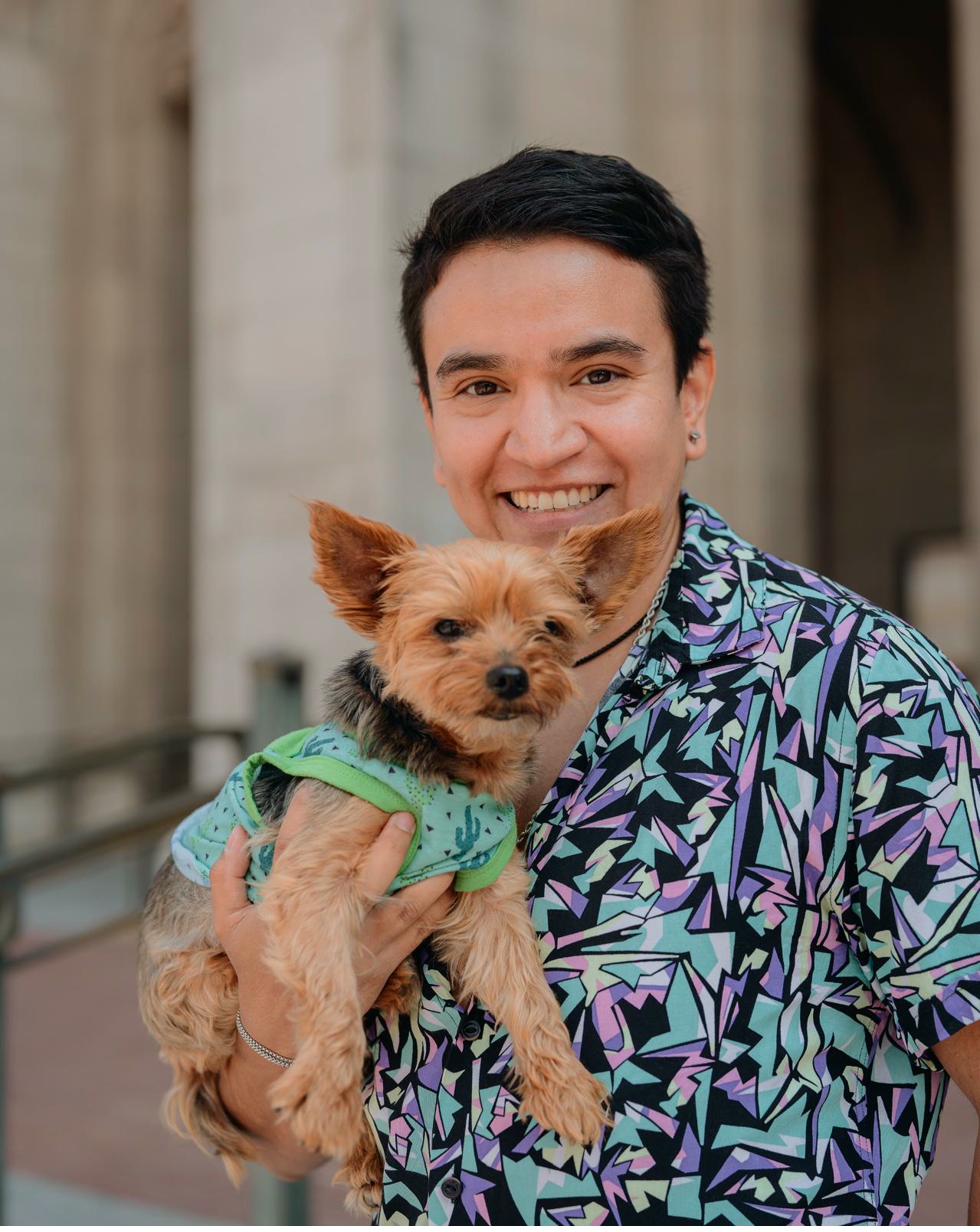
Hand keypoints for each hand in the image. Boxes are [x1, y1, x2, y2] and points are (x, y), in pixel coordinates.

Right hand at [210, 782, 455, 1050]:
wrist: (278, 1033)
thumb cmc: (256, 967)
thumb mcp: (230, 923)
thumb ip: (228, 876)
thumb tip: (238, 832)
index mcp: (293, 906)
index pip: (301, 851)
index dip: (313, 817)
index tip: (324, 787)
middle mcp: (333, 922)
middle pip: (367, 877)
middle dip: (389, 847)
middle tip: (406, 816)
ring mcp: (363, 944)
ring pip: (406, 906)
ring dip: (430, 878)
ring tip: (451, 848)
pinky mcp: (385, 962)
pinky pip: (419, 932)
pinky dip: (439, 908)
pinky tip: (456, 882)